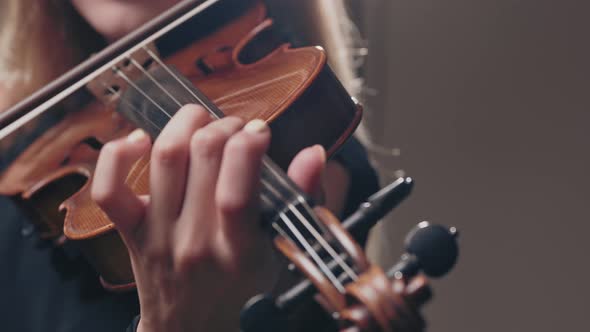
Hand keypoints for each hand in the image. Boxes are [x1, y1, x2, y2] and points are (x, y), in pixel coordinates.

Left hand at [91, 105, 326, 331]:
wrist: (194, 330)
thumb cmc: (242, 293)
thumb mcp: (281, 254)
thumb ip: (300, 200)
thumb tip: (313, 155)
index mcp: (237, 253)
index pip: (237, 192)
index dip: (248, 147)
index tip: (260, 131)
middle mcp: (194, 242)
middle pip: (203, 158)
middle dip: (225, 127)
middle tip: (238, 128)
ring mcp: (158, 236)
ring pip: (164, 158)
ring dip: (186, 125)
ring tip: (204, 122)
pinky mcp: (132, 232)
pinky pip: (109, 189)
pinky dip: (116, 156)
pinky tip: (141, 140)